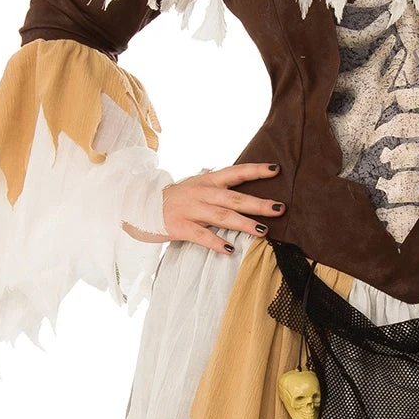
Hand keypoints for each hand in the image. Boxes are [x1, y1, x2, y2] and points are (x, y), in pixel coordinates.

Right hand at [130, 162, 287, 253]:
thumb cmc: (172, 200)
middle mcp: (200, 193)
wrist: (137, 206)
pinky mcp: (179, 227)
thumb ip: (217, 189)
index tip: (276, 169)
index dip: (256, 170)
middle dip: (258, 203)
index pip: (235, 173)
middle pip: (234, 198)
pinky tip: (231, 249)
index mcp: (206, 181)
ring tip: (263, 231)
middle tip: (280, 208)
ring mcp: (189, 210)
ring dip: (244, 223)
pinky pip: (201, 236)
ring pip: (221, 216)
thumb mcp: (195, 188)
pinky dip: (217, 242)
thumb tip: (244, 191)